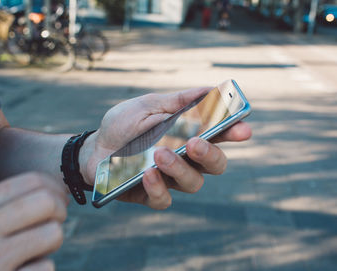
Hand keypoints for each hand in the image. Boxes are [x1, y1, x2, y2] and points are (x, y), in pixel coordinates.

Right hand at [0, 172, 67, 270]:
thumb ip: (4, 205)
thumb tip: (55, 190)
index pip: (32, 181)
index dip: (55, 188)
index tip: (58, 198)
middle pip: (47, 202)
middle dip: (60, 211)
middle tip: (54, 221)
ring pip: (53, 233)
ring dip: (52, 240)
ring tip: (37, 247)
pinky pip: (45, 267)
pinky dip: (40, 268)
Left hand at [80, 88, 251, 209]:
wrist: (93, 148)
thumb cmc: (123, 125)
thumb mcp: (147, 106)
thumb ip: (176, 101)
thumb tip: (208, 89)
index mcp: (188, 135)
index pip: (219, 135)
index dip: (234, 132)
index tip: (242, 128)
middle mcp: (185, 159)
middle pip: (215, 165)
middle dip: (211, 155)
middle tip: (195, 143)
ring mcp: (170, 178)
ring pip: (193, 183)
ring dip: (179, 168)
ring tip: (160, 154)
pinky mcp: (151, 194)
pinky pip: (164, 199)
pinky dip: (158, 188)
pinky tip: (147, 174)